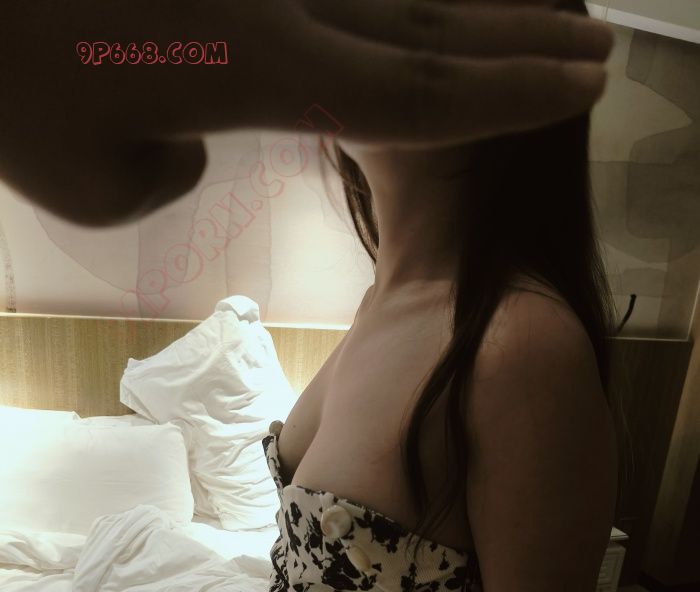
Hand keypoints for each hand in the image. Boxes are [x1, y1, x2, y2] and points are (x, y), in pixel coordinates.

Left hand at [0, 0, 612, 226]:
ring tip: (541, 18)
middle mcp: (273, 3)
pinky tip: (419, 8)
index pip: (415, 89)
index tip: (579, 88)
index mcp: (257, 69)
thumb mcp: (90, 180)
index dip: (504, 95)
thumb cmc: (1, 84)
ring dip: (473, 10)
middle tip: (595, 52)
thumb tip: (191, 136)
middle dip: (519, 45)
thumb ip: (167, 172)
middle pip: (428, 26)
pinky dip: (391, 0)